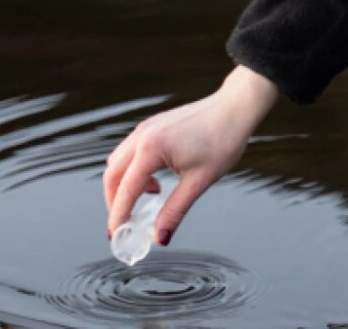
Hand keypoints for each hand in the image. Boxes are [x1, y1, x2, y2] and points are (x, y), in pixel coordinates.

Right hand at [103, 65, 278, 244]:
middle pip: (113, 175)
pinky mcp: (152, 125)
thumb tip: (160, 237)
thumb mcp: (199, 181)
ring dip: (124, 184)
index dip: (118, 215)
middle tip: (126, 222)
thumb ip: (175, 210)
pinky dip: (134, 169)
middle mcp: (142, 135)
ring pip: (119, 161)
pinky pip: (131, 151)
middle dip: (115, 201)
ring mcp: (145, 128)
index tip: (116, 236)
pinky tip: (156, 179)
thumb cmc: (223, 141)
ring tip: (151, 197)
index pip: (126, 190)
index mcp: (151, 148)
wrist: (235, 109)